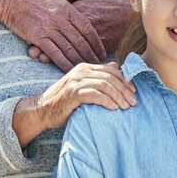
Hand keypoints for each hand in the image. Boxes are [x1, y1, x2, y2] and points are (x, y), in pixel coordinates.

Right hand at [11, 62, 135, 145]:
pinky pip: (94, 94)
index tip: (134, 92)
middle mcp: (81, 71)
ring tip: (126, 107)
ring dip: (118, 96)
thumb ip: (97, 80)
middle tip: (134, 102)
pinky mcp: (72, 94)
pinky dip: (106, 101)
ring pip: (105, 85)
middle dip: (125, 90)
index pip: (112, 70)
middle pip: (111, 77)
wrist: (42, 110)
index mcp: (86, 67)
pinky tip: (113, 109)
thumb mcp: (83, 87)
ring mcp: (76, 81)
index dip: (126, 80)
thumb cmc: (65, 102)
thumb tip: (118, 73)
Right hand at [28, 0, 133, 62]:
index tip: (103, 51)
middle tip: (100, 66)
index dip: (97, 42)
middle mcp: (60, 19)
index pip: (87, 28)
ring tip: (89, 70)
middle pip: (81, 41)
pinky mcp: (38, 37)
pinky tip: (71, 70)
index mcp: (66, 8)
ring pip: (70, 49)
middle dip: (92, 55)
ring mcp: (49, 29)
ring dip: (80, 61)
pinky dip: (64, 63)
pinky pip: (55, 53)